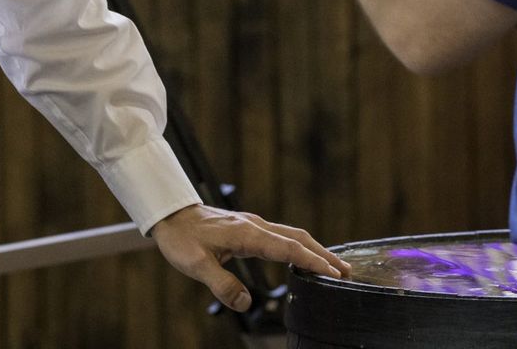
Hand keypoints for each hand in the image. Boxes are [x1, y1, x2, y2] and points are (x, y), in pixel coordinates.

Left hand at [150, 204, 348, 311]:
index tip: (333, 274)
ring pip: (291, 235)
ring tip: (333, 266)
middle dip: (323, 254)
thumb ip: (221, 284)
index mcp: (247, 234)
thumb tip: (245, 303)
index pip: (287, 248)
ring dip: (314, 249)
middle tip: (346, 272)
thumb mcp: (195, 265)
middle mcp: (254, 226)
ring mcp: (252, 225)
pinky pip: (281, 236)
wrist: (169, 214)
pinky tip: (302, 257)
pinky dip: (298, 246)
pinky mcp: (248, 227)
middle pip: (297, 238)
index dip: (312, 261)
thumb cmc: (181, 238)